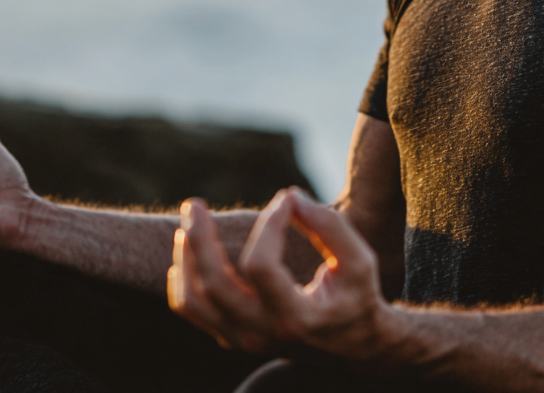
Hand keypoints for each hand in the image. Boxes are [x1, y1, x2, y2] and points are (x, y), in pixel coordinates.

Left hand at [168, 188, 393, 360]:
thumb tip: (289, 197)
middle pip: (214, 286)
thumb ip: (329, 226)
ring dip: (185, 259)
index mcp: (296, 318)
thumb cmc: (356, 296)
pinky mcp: (233, 337)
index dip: (269, 224)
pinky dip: (183, 279)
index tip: (286, 200)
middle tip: (194, 204)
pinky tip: (188, 252)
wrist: (353, 346)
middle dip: (200, 240)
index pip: (260, 266)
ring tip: (186, 224)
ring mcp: (244, 340)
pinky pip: (193, 310)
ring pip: (194, 302)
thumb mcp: (359, 261)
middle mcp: (263, 334)